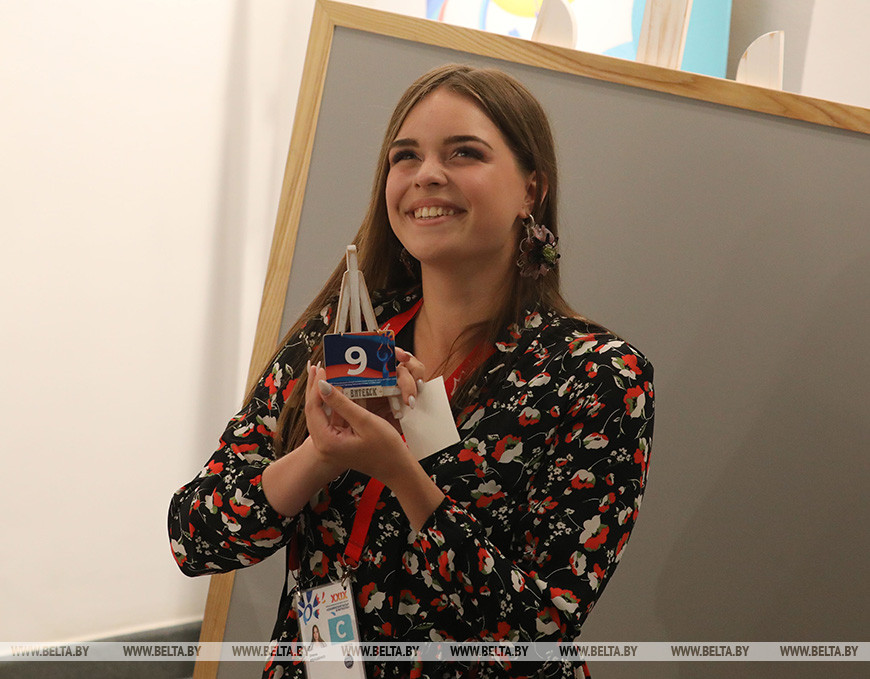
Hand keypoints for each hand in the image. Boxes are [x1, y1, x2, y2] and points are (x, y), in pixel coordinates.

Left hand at [305, 357, 444, 529]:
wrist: (396, 468)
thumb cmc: (385, 448)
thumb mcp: (364, 421)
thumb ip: (342, 403)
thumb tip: (322, 385)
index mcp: (327, 441)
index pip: (314, 408)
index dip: (316, 387)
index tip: (321, 369)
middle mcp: (323, 444)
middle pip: (313, 410)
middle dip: (314, 388)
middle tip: (316, 367)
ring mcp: (329, 444)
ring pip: (319, 414)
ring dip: (321, 395)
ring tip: (321, 374)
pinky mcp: (336, 441)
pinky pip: (329, 419)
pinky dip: (330, 404)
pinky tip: (333, 390)